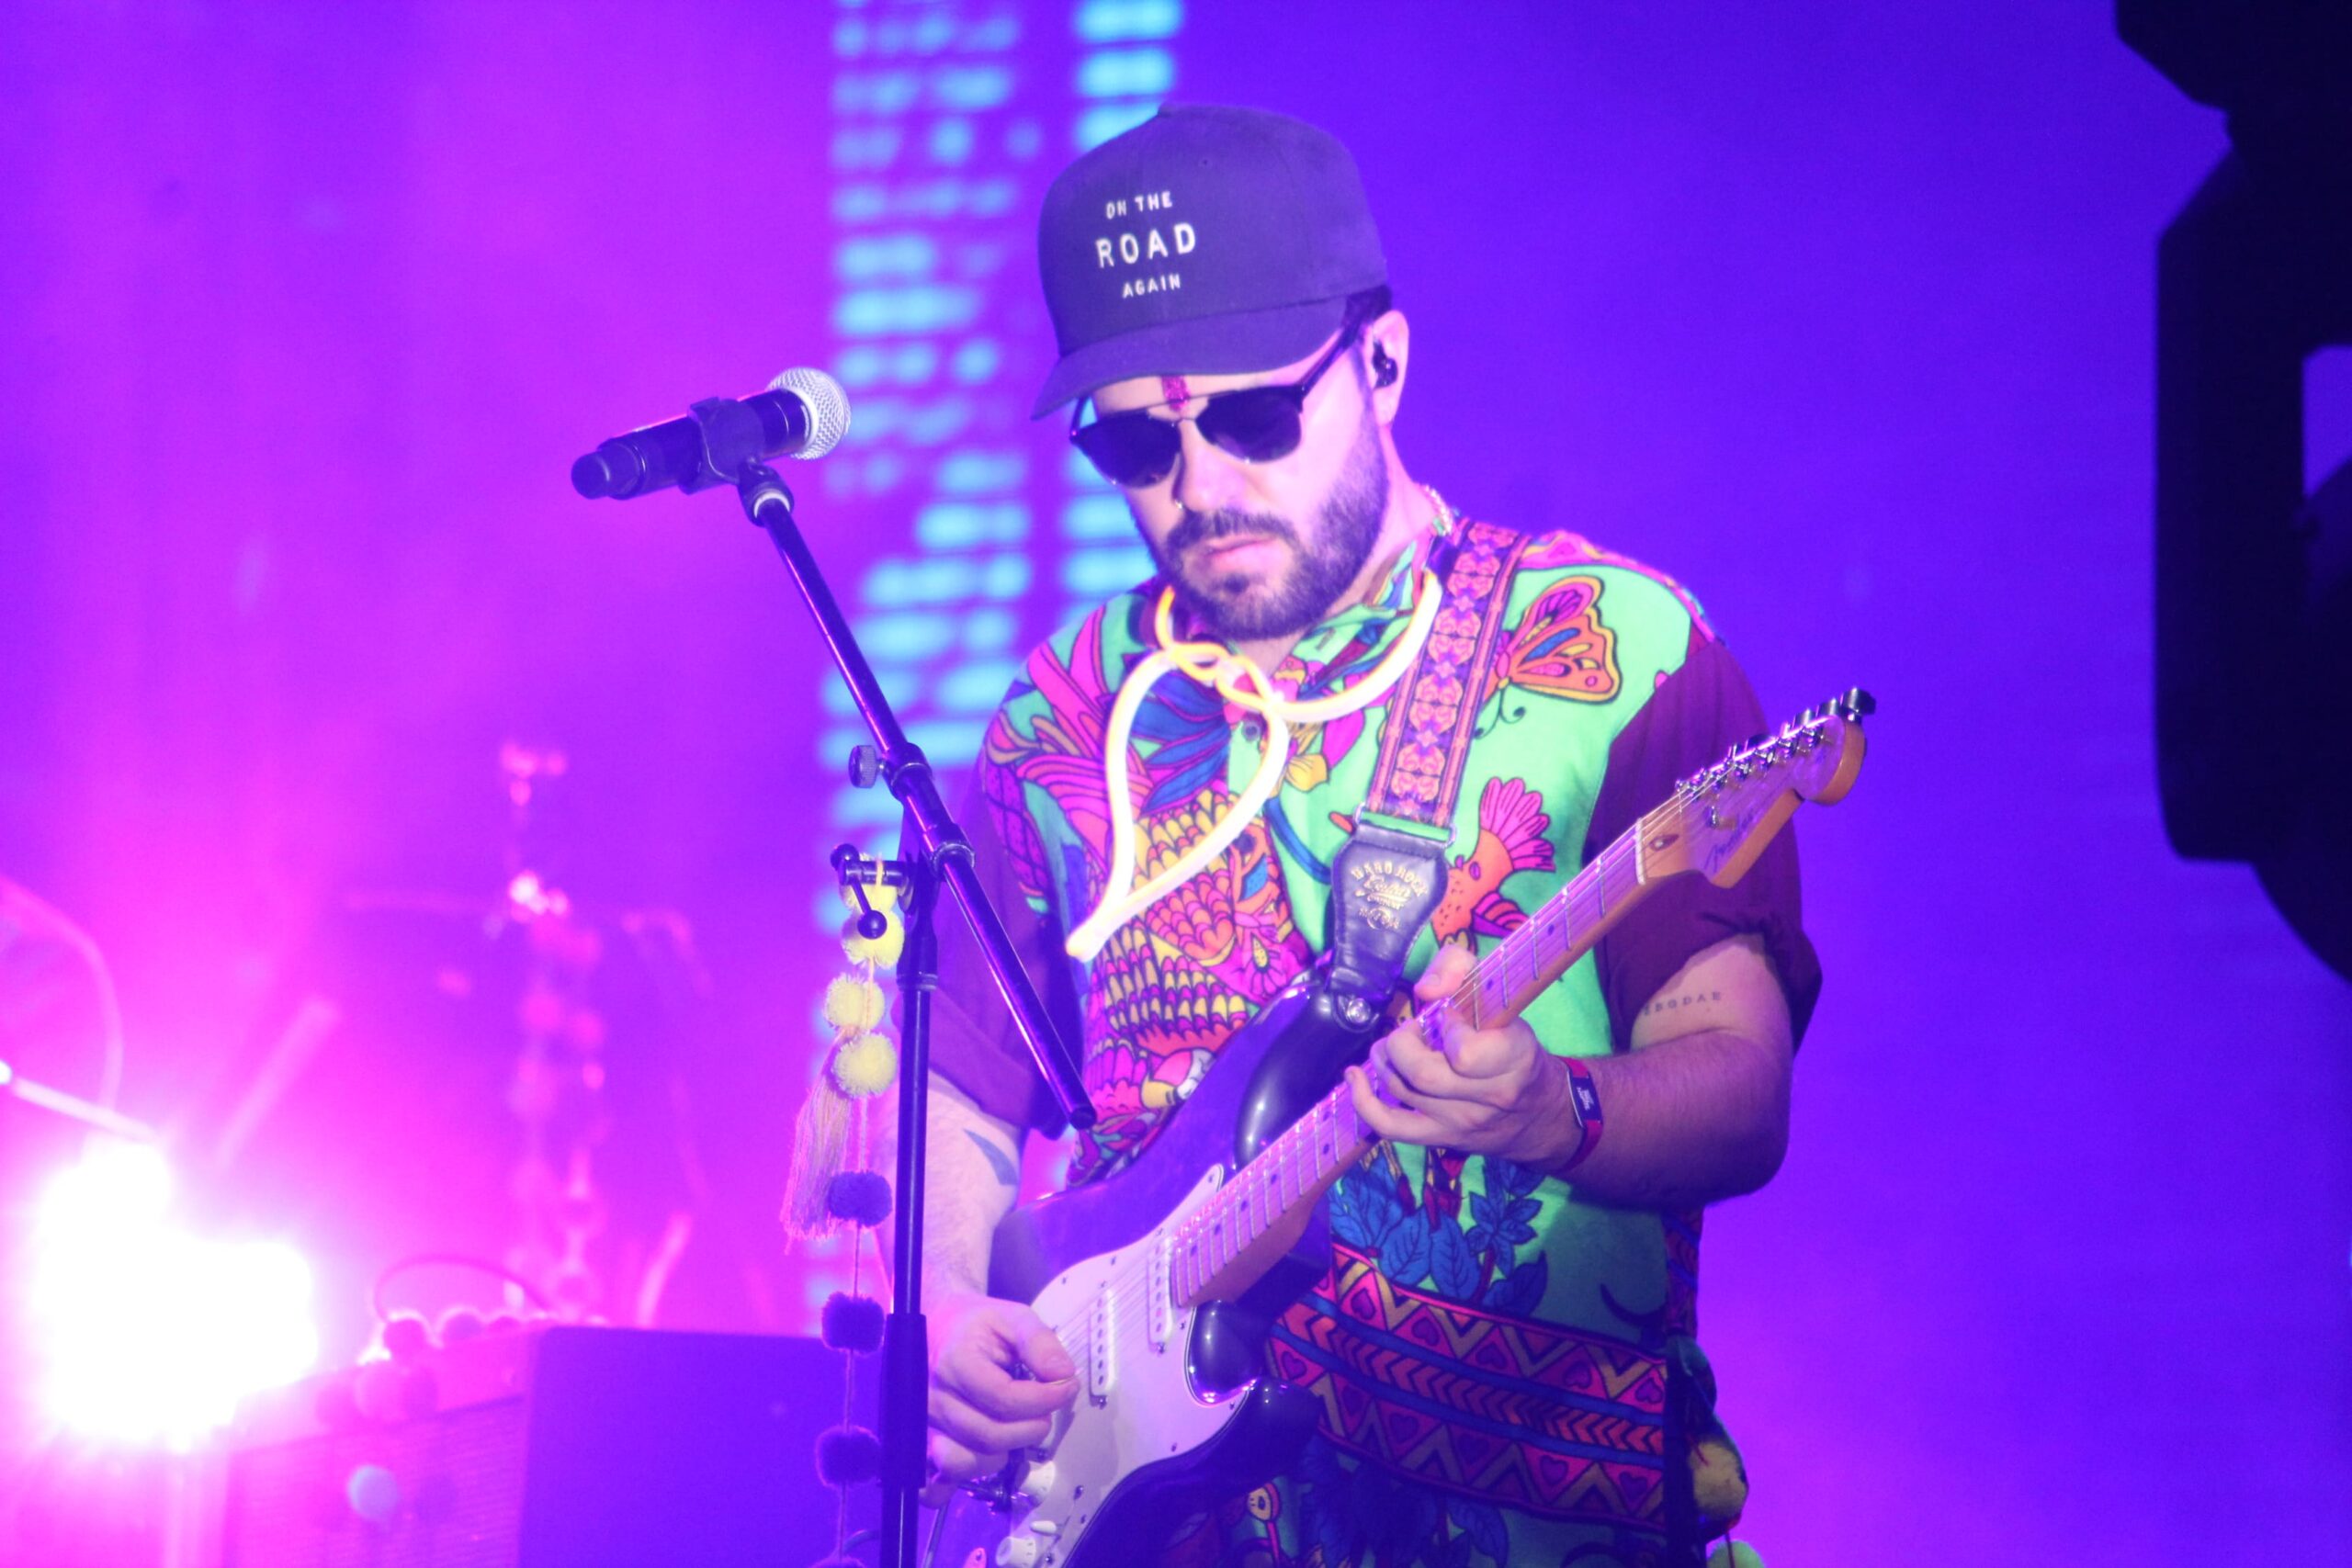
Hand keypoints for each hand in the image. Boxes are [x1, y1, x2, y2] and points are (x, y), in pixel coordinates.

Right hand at [924, 1290, 1079, 1497]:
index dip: (1044, 1399)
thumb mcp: (1013, 1317)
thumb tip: (1062, 1374)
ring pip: (963, 1463)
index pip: (1003, 1398)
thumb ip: (1040, 1342)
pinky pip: (931, 1485)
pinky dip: (954, 1484)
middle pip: (988, 1435)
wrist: (937, 1325)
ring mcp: (923, 1426)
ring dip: (1000, 1455)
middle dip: (1030, 1428)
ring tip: (1013, 1430)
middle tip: (1044, 1411)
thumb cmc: (976, 1324)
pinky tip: (976, 1460)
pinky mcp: (921, 1444)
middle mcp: (932, 1398)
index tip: (1066, 1387)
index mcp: (954, 1362)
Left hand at [1343, 943, 1580, 1165]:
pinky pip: (1389, 1126)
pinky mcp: (1438, 1138)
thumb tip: (1425, 989)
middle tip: (1414, 1029)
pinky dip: (1364, 1101)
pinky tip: (1355, 1076)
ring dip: (1386, 1059)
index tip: (1451, 1017)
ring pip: (1402, 1091)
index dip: (1448, 1027)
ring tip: (1395, 1045)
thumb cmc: (1514, 1046)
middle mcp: (1487, 1096)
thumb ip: (1461, 970)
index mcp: (1512, 1059)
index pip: (1464, 1052)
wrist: (1538, 1112)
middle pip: (1421, 1073)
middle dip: (1403, 1042)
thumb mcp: (1502, 998)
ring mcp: (1460, 1121)